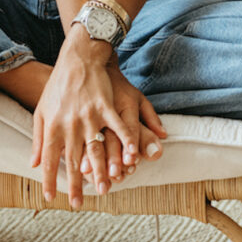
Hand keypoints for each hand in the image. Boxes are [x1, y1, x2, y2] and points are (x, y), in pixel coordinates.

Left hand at [31, 27, 134, 208]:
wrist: (77, 58)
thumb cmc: (58, 86)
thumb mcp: (42, 110)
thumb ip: (38, 138)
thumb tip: (33, 163)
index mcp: (53, 126)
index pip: (48, 158)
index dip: (49, 179)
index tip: (50, 198)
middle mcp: (70, 124)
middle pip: (73, 160)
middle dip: (75, 184)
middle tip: (77, 204)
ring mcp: (89, 116)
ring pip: (96, 149)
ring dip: (101, 171)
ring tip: (104, 189)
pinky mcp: (106, 107)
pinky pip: (117, 128)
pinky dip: (125, 143)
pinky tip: (131, 158)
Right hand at [80, 65, 166, 179]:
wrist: (88, 65)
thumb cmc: (118, 87)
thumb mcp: (137, 98)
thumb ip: (151, 118)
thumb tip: (164, 137)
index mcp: (126, 103)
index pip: (130, 126)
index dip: (131, 144)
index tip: (132, 161)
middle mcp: (108, 109)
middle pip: (111, 137)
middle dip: (113, 158)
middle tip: (115, 175)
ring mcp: (91, 113)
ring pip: (93, 140)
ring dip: (95, 160)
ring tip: (96, 177)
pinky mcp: (77, 116)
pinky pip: (78, 136)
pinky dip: (80, 152)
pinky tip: (80, 166)